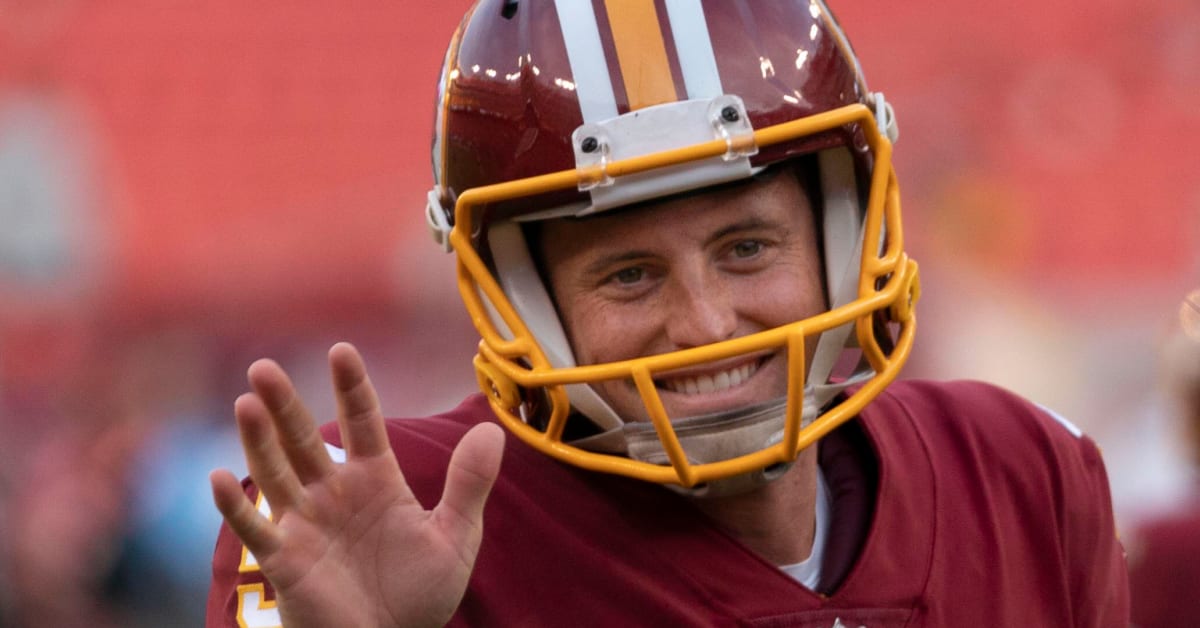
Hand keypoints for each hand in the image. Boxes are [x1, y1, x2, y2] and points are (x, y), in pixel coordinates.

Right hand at [210, 342, 504, 627]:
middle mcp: (334, 493)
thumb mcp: (454, 536)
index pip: (362, 422)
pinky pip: (256, 529)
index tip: (341, 351)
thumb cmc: (420, 594)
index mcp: (376, 479)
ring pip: (276, 473)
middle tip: (264, 367)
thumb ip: (469, 484)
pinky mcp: (285, 559)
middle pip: (304, 439)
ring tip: (246, 403)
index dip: (352, 388)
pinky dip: (235, 506)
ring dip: (258, 440)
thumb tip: (494, 429)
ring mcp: (306, 523)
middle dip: (285, 404)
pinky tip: (219, 476)